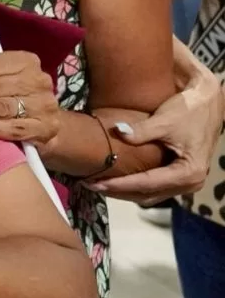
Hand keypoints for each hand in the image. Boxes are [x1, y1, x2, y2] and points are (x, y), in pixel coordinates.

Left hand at [93, 39, 224, 202]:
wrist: (208, 102)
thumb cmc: (189, 110)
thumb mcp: (165, 120)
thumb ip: (142, 130)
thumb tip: (118, 132)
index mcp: (189, 172)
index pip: (147, 183)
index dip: (119, 185)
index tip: (94, 183)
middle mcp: (190, 183)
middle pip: (147, 194)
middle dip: (118, 192)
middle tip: (89, 185)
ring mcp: (186, 182)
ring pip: (150, 194)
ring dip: (125, 192)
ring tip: (97, 184)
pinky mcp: (180, 175)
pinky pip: (154, 187)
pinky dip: (135, 186)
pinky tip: (115, 179)